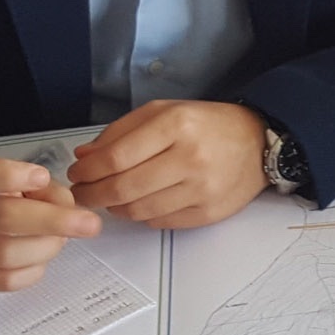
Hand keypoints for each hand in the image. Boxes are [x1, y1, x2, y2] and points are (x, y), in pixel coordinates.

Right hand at [0, 156, 101, 292]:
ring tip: (59, 239)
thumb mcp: (2, 178)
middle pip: (2, 217)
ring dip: (46, 247)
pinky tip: (39, 257)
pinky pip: (5, 280)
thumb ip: (35, 186)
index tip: (41, 177)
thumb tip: (66, 205)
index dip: (10, 176)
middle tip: (88, 223)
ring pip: (6, 253)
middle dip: (53, 220)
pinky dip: (33, 269)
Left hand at [68, 100, 268, 228]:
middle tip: (83, 193)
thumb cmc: (206, 125)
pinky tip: (142, 202)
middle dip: (92, 194)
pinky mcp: (210, 213)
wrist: (258, 142)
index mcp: (177, 125)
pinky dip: (142, 215)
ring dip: (115, 207)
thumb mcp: (163, 112)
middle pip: (123, 188)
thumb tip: (84, 158)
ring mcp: (203, 189)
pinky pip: (160, 222)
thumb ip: (120, 132)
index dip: (87, 170)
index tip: (77, 173)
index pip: (115, 157)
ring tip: (111, 197)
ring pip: (138, 210)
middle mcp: (191, 158)